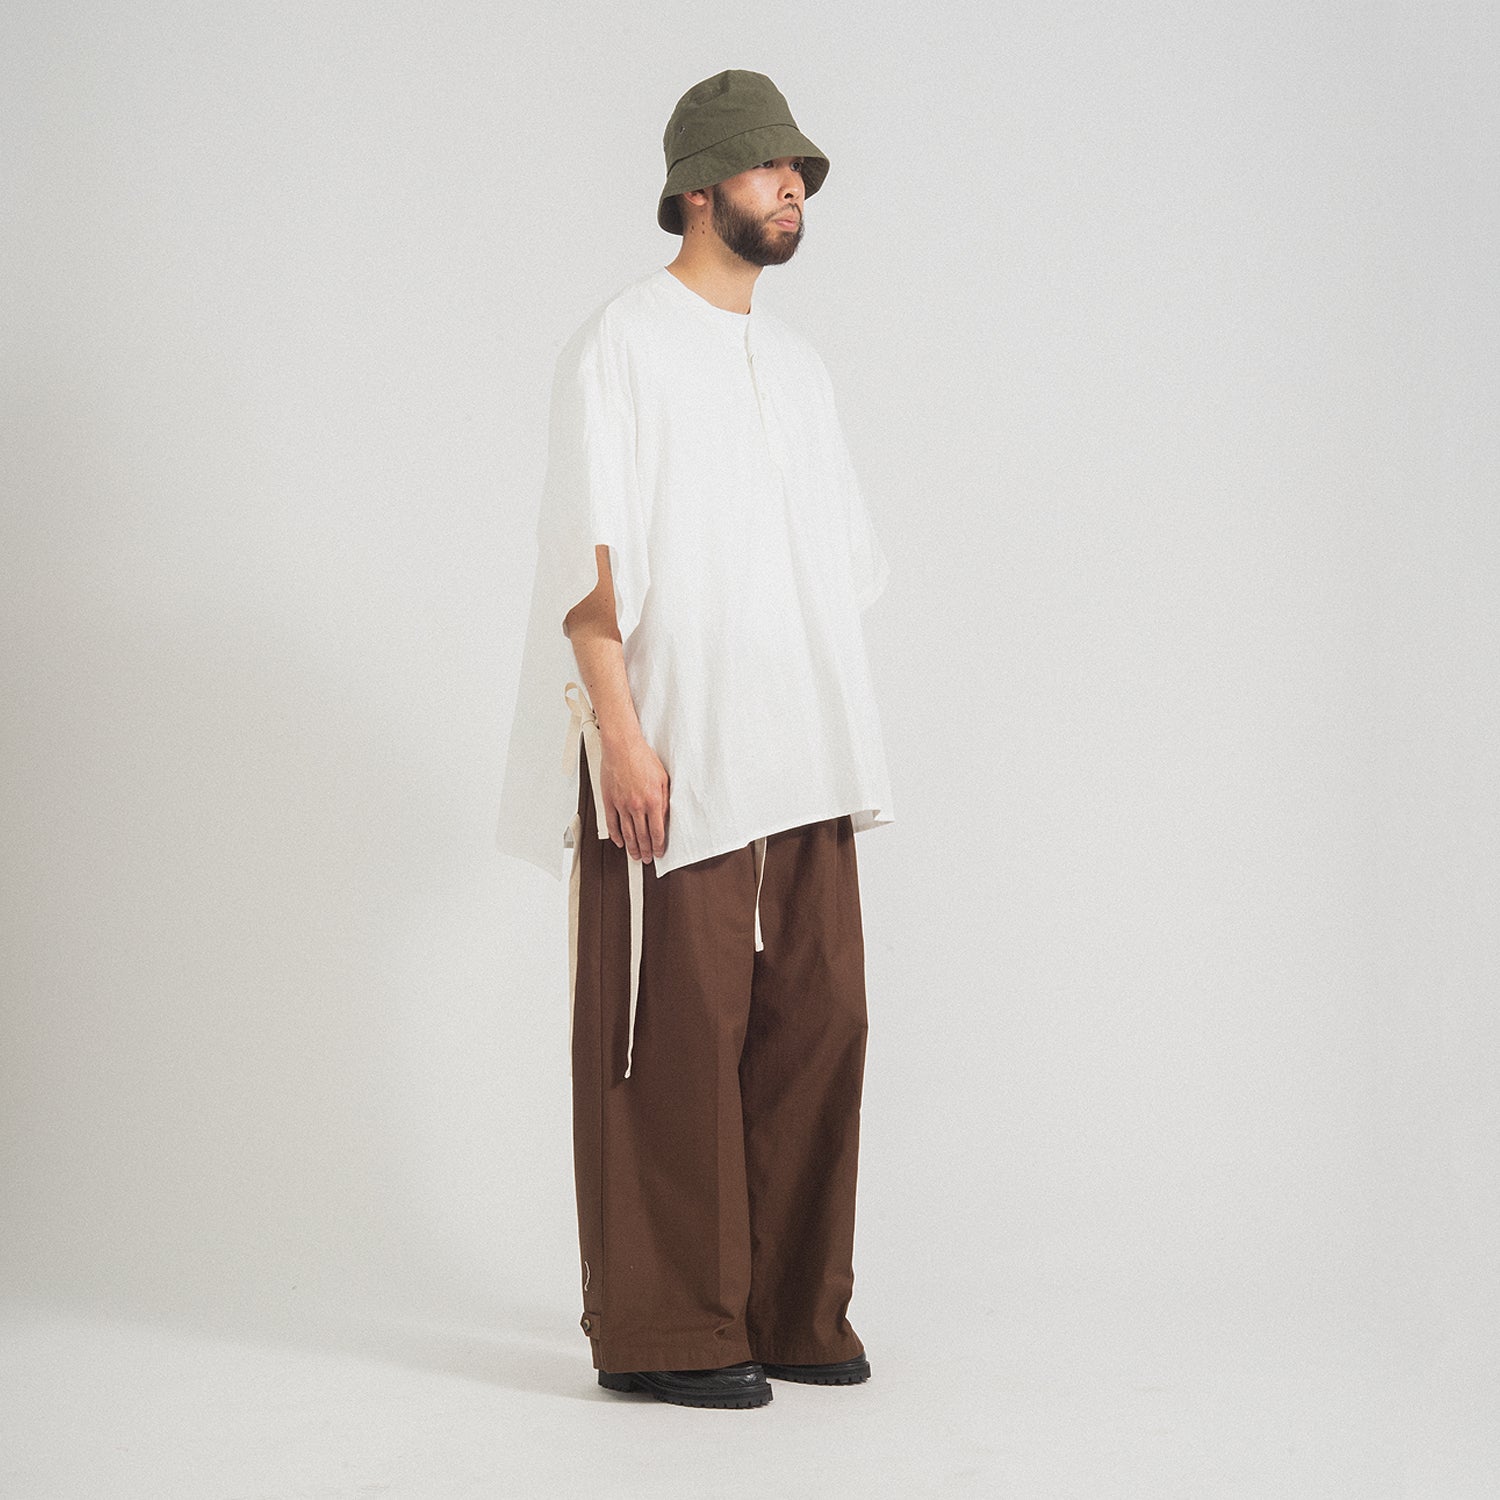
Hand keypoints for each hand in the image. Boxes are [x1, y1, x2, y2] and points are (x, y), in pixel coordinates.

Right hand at [600, 733, 669, 862]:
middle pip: (642, 836)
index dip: (658, 846)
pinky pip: (612, 823)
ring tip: (634, 855)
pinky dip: (615, 835)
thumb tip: (664, 816)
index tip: (658, 852)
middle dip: (645, 851)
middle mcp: (637, 806)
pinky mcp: (609, 801)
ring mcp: (621, 805)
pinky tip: (619, 842)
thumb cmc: (642, 758)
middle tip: (646, 858)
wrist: (622, 747)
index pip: (657, 832)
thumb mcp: (664, 779)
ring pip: (627, 833)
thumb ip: (665, 800)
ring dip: (632, 847)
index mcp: (653, 801)